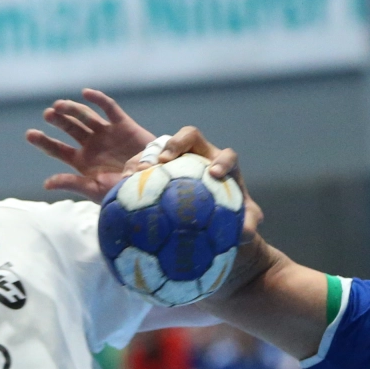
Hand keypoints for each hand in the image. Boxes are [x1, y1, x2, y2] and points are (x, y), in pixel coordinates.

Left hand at [27, 88, 158, 203]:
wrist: (153, 186)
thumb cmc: (124, 193)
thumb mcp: (95, 190)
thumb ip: (71, 183)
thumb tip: (46, 184)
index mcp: (82, 162)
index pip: (57, 149)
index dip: (44, 141)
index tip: (30, 134)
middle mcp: (92, 145)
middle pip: (69, 128)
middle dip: (58, 120)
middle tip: (48, 115)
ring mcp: (107, 134)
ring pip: (85, 116)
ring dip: (72, 109)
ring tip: (58, 106)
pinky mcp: (123, 125)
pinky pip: (109, 108)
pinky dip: (98, 100)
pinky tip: (86, 93)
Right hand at [142, 125, 263, 245]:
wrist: (208, 219)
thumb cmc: (229, 216)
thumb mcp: (242, 222)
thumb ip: (247, 224)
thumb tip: (245, 232)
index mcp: (224, 165)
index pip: (227, 156)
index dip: (222, 161)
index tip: (214, 174)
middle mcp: (201, 155)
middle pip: (189, 136)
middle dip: (176, 144)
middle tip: (166, 160)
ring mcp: (178, 158)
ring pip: (162, 145)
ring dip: (149, 155)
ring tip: (139, 171)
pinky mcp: (158, 168)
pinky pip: (143, 161)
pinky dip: (133, 170)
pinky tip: (123, 185)